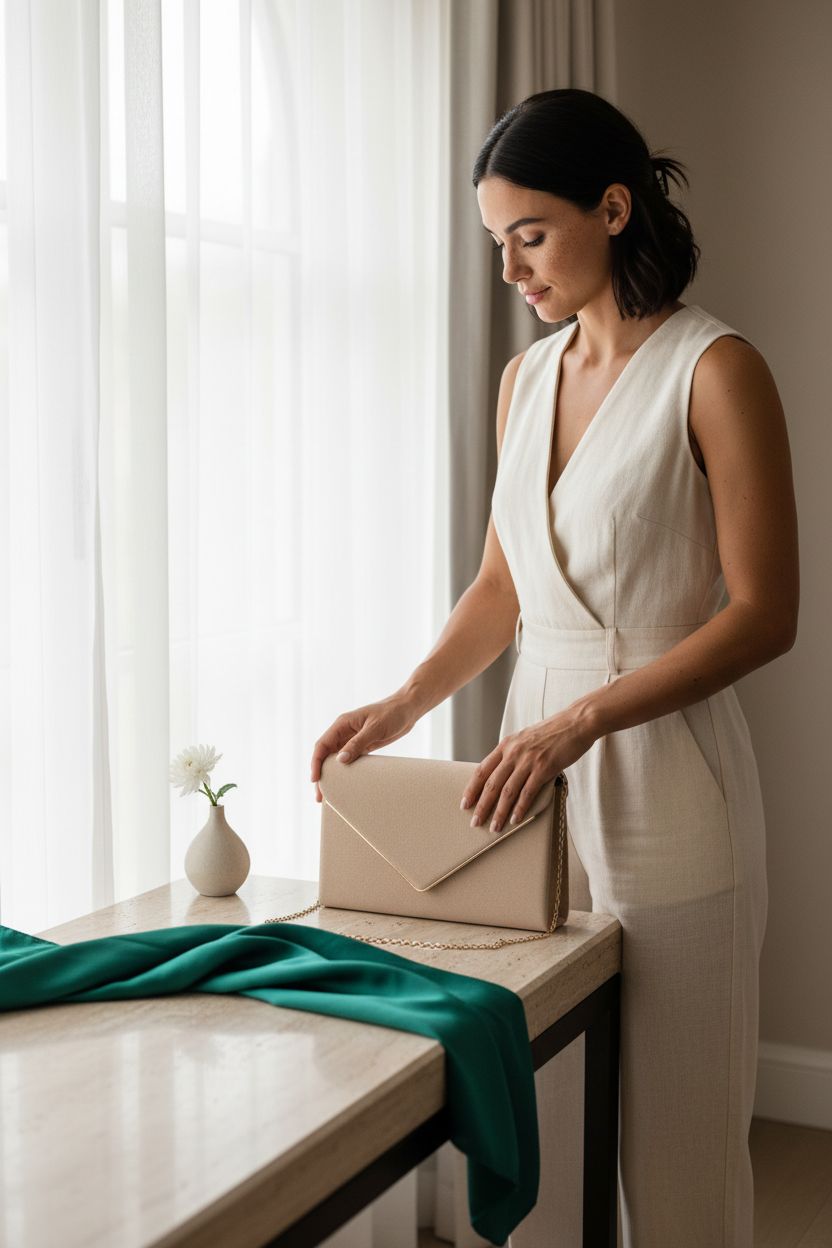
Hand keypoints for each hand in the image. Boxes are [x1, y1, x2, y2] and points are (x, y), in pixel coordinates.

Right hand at [309, 692, 420, 802]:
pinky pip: (349, 760)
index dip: (316, 762)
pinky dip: (344, 773)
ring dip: (332, 776)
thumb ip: (357, 743)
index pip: (322, 745)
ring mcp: (352, 740)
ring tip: (329, 796)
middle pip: (326, 755)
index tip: (315, 779)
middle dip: (321, 774)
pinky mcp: (362, 746)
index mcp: (342, 724)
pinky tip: (344, 785)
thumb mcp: (375, 728)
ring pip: (335, 760)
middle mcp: (344, 732)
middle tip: (320, 796)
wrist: (407, 709)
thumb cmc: (391, 713)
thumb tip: (340, 760)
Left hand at [459, 705, 596, 832]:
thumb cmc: (554, 731)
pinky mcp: (544, 767)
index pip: (482, 770)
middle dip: (481, 806)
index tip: (464, 803)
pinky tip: (515, 819)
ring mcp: (528, 760)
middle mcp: (513, 752)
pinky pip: (528, 792)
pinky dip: (519, 808)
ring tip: (495, 827)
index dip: (472, 789)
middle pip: (491, 784)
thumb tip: (505, 773)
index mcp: (506, 745)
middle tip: (475, 822)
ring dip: (499, 812)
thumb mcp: (525, 738)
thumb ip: (514, 754)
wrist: (576, 722)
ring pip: (507, 791)